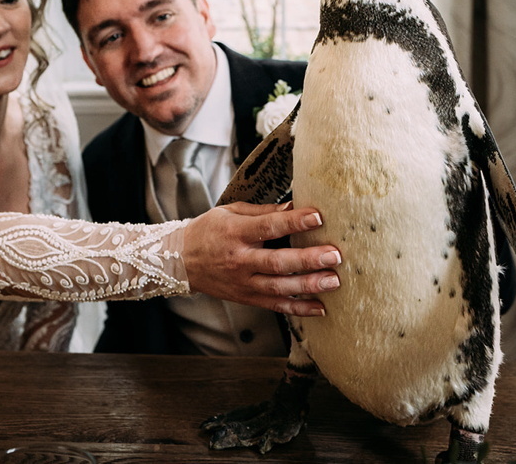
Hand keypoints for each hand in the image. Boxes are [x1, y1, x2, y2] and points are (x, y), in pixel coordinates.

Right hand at [182, 202, 341, 316]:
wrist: (181, 261)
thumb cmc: (209, 231)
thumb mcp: (231, 212)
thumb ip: (263, 211)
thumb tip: (295, 206)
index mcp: (236, 233)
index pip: (268, 227)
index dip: (293, 222)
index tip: (317, 217)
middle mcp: (240, 260)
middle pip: (278, 262)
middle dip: (308, 259)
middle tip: (334, 254)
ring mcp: (243, 283)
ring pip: (280, 287)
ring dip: (309, 286)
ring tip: (333, 280)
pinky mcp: (247, 298)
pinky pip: (276, 306)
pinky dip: (299, 309)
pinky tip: (320, 308)